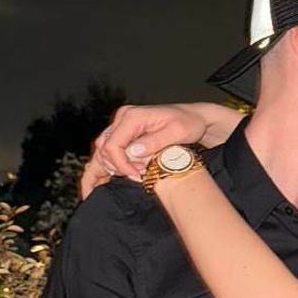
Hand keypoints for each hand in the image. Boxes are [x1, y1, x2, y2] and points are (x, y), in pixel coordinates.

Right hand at [80, 103, 242, 199]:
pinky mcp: (125, 134)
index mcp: (132, 116)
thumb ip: (154, 142)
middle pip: (104, 148)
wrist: (194, 118)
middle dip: (117, 167)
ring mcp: (122, 126)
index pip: (113, 144)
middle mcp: (123, 119)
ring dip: (112, 168)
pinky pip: (110, 150)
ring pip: (103, 150)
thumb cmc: (188, 123)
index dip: (121, 164)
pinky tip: (103, 181)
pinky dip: (108, 165)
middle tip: (138, 176)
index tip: (137, 175)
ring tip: (126, 179)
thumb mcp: (177, 132)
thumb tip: (132, 153)